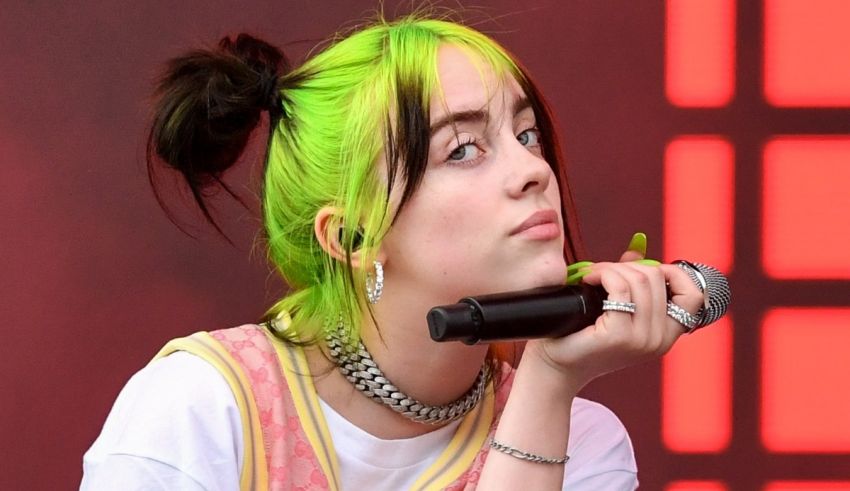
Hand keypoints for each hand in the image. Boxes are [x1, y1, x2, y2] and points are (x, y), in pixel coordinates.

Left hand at [526, 234, 703, 392]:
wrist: (556, 367)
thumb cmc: (583, 336)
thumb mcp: (617, 309)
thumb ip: (631, 282)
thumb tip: (636, 250)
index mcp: (665, 336)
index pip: (693, 297)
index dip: (674, 274)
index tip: (645, 269)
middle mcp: (659, 340)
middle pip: (657, 278)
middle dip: (626, 266)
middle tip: (601, 272)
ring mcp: (641, 340)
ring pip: (639, 279)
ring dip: (611, 268)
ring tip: (592, 275)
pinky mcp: (619, 335)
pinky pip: (619, 288)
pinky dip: (602, 274)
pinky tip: (588, 279)